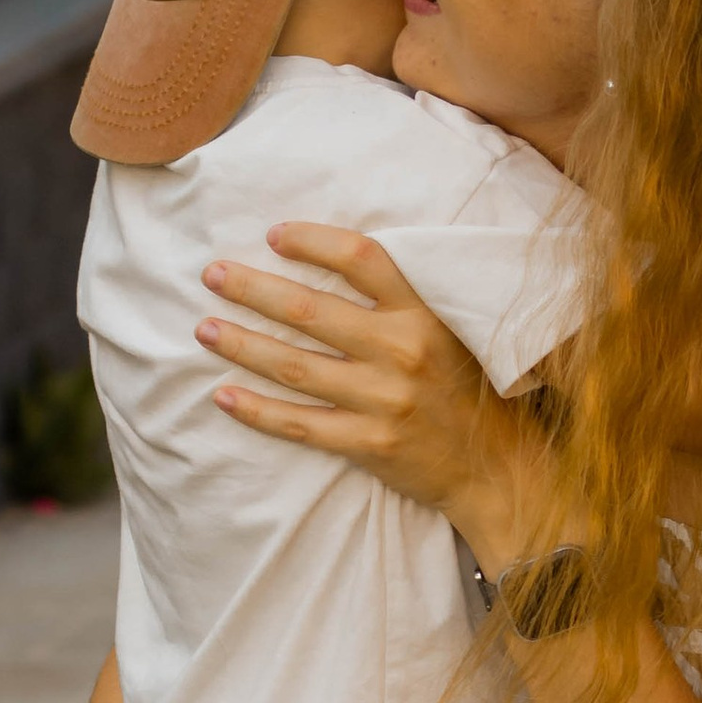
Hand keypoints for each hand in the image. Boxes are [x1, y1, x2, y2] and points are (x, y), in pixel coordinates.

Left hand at [197, 223, 535, 542]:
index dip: (313, 243)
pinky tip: (224, 395)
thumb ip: (404, 300)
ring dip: (241, 345)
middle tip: (213, 274)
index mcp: (424, 314)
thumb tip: (335, 262)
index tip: (274, 235)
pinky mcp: (370, 443)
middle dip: (253, 289)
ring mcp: (384, 401)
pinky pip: (300, 424)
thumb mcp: (452, 330)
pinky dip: (257, 411)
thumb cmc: (468, 390)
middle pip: (310, 312)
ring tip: (204, 329)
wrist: (497, 467)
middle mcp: (402, 352)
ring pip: (294, 366)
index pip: (361, 260)